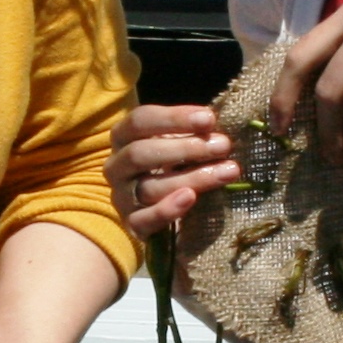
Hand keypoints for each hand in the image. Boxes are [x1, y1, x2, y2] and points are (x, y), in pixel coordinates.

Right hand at [109, 102, 238, 234]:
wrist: (160, 205)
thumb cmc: (172, 162)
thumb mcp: (176, 140)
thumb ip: (190, 130)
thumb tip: (213, 122)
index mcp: (122, 137)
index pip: (140, 121)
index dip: (174, 118)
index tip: (209, 119)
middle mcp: (115, 166)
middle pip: (140, 153)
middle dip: (185, 148)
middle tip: (223, 145)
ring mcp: (121, 197)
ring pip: (149, 188)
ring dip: (192, 178)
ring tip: (227, 171)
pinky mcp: (132, 224)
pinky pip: (144, 220)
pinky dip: (166, 210)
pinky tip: (190, 197)